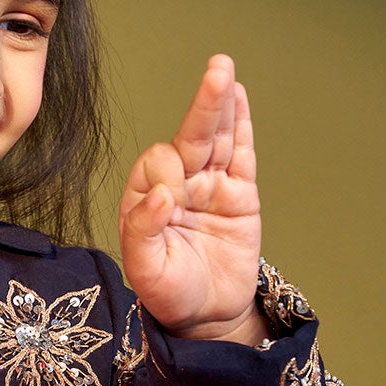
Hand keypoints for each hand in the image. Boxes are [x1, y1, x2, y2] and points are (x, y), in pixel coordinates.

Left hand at [118, 55, 265, 341]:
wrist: (206, 316)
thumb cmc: (168, 294)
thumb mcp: (145, 271)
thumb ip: (143, 231)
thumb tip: (162, 196)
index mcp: (144, 198)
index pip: (156, 165)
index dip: (166, 175)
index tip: (172, 203)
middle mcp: (176, 184)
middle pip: (190, 138)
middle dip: (203, 107)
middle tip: (217, 70)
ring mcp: (209, 186)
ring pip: (218, 140)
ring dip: (222, 105)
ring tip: (224, 70)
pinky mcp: (239, 195)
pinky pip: (241, 155)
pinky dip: (241, 126)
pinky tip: (238, 95)